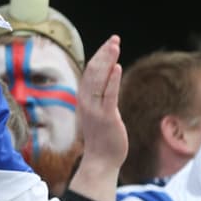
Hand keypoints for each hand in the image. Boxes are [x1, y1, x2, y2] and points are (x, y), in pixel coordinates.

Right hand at [77, 36, 126, 171]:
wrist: (100, 162)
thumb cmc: (102, 138)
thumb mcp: (98, 113)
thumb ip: (101, 96)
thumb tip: (109, 79)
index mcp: (84, 100)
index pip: (90, 73)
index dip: (99, 57)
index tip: (108, 44)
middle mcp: (86, 102)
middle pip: (93, 72)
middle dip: (103, 54)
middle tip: (113, 39)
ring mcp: (95, 110)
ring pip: (99, 80)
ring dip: (107, 61)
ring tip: (114, 46)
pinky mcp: (106, 118)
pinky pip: (108, 96)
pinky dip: (112, 81)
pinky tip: (117, 68)